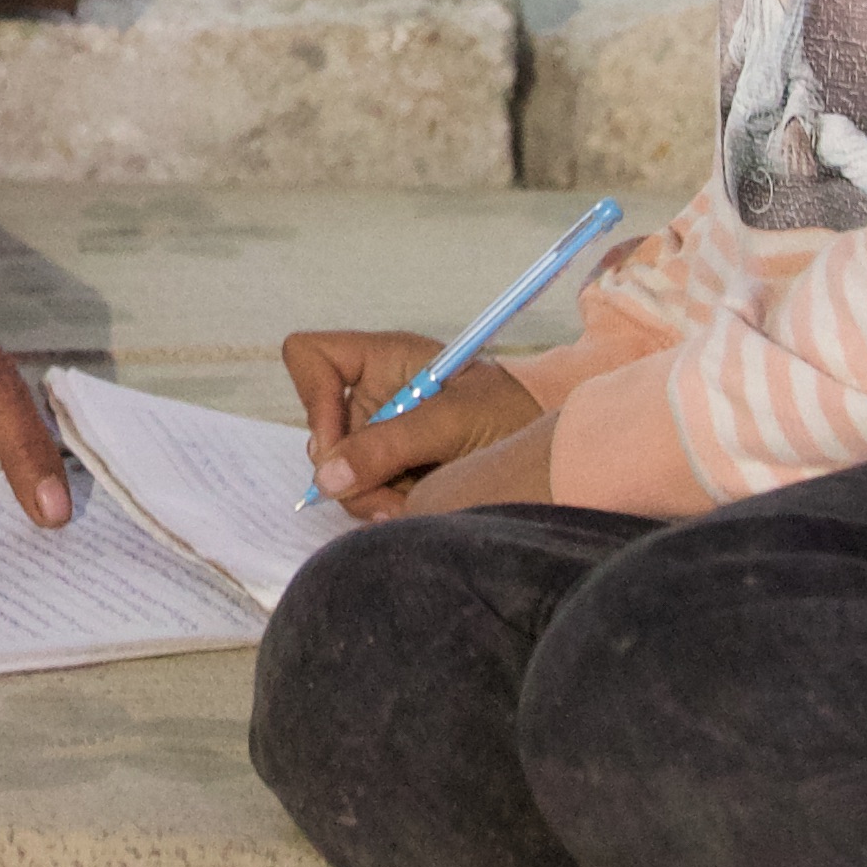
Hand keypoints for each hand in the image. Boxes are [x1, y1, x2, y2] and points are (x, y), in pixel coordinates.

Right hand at [283, 328, 545, 517]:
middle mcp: (375, 396)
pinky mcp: (392, 472)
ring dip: (370, 497)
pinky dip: (385, 508)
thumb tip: (327, 476)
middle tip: (388, 496)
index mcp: (385, 360)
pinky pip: (363, 496)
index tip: (338, 443)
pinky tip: (419, 508)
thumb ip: (391, 445)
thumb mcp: (455, 422)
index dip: (313, 397)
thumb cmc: (514, 414)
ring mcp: (381, 437)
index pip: (312, 357)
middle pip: (321, 432)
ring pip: (339, 475)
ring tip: (414, 504)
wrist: (554, 456)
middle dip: (349, 470)